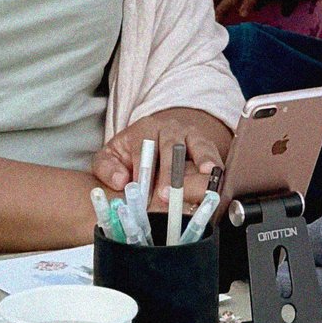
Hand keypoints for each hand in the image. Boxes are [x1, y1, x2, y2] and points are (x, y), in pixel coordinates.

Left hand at [96, 110, 230, 207]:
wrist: (156, 144)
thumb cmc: (130, 155)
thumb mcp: (110, 158)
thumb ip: (107, 168)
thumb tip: (121, 180)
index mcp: (144, 128)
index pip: (142, 144)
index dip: (141, 167)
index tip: (140, 188)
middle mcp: (169, 127)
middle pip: (170, 145)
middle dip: (168, 172)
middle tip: (165, 195)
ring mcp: (189, 133)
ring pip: (194, 145)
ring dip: (196, 163)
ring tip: (201, 176)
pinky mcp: (205, 144)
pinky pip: (211, 151)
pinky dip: (213, 161)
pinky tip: (214, 172)